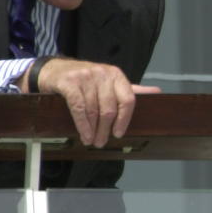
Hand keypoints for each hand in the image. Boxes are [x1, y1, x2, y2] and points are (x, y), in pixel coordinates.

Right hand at [26, 58, 160, 146]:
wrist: (54, 69)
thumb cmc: (85, 80)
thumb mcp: (109, 82)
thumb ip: (130, 90)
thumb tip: (157, 92)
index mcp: (116, 75)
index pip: (128, 99)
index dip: (124, 119)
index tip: (119, 134)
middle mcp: (103, 74)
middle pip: (109, 108)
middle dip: (105, 129)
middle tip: (102, 142)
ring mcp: (85, 77)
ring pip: (93, 110)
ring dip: (92, 130)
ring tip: (91, 141)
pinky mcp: (69, 82)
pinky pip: (78, 107)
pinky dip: (82, 124)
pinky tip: (84, 134)